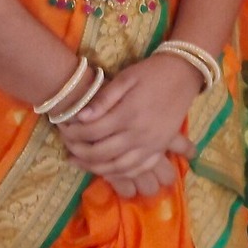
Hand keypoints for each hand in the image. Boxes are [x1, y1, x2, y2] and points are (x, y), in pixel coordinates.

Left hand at [58, 56, 200, 198]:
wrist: (184, 74)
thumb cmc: (152, 72)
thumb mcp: (126, 77)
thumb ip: (103, 98)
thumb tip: (81, 117)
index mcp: (128, 114)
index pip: (92, 132)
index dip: (73, 133)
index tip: (63, 128)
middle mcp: (139, 133)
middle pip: (102, 153)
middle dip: (80, 152)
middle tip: (67, 146)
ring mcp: (151, 144)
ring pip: (118, 167)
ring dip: (96, 168)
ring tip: (80, 161)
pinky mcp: (159, 148)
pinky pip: (138, 168)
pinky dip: (120, 174)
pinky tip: (107, 169)